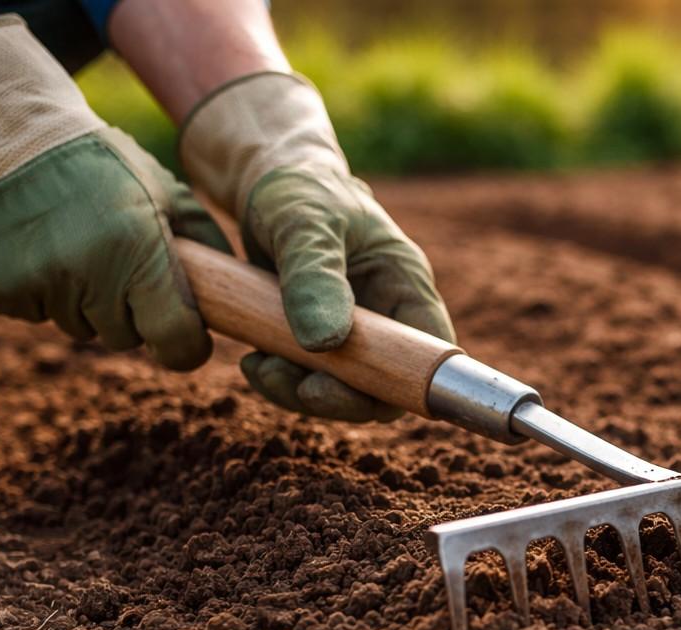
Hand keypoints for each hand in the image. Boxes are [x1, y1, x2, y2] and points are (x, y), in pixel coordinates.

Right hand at [0, 16, 229, 370]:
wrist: (9, 135)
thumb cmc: (104, 164)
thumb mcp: (167, 192)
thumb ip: (207, 245)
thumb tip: (242, 293)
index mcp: (137, 249)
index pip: (175, 340)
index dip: (185, 345)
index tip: (184, 333)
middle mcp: (87, 271)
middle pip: (125, 338)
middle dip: (129, 313)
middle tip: (116, 260)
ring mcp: (37, 282)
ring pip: (79, 328)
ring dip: (83, 301)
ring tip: (74, 244)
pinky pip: (34, 315)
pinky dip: (39, 292)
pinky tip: (37, 247)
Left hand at [180, 72, 454, 420]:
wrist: (264, 180)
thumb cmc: (296, 188)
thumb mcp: (304, 222)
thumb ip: (315, 277)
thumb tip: (326, 342)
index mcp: (404, 283)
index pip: (428, 354)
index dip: (403, 384)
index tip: (348, 390)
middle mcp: (386, 313)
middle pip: (384, 385)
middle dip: (338, 397)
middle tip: (292, 385)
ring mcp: (353, 330)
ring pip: (343, 389)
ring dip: (300, 392)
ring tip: (258, 368)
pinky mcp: (318, 338)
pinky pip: (309, 377)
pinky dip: (281, 379)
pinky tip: (252, 361)